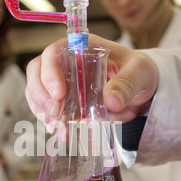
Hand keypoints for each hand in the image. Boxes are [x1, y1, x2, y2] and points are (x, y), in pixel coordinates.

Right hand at [25, 34, 158, 123]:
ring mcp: (63, 84)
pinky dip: (52, 123)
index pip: (54, 52)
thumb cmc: (140, 72)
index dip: (49, 72)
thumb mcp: (141, 72)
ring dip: (43, 112)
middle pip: (37, 72)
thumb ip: (128, 84)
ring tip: (60, 128)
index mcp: (82, 48)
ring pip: (38, 93)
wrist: (143, 90)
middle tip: (55, 113)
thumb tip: (111, 101)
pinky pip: (49, 112)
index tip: (59, 94)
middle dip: (40, 94)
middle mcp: (67, 64)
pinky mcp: (65, 103)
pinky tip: (62, 133)